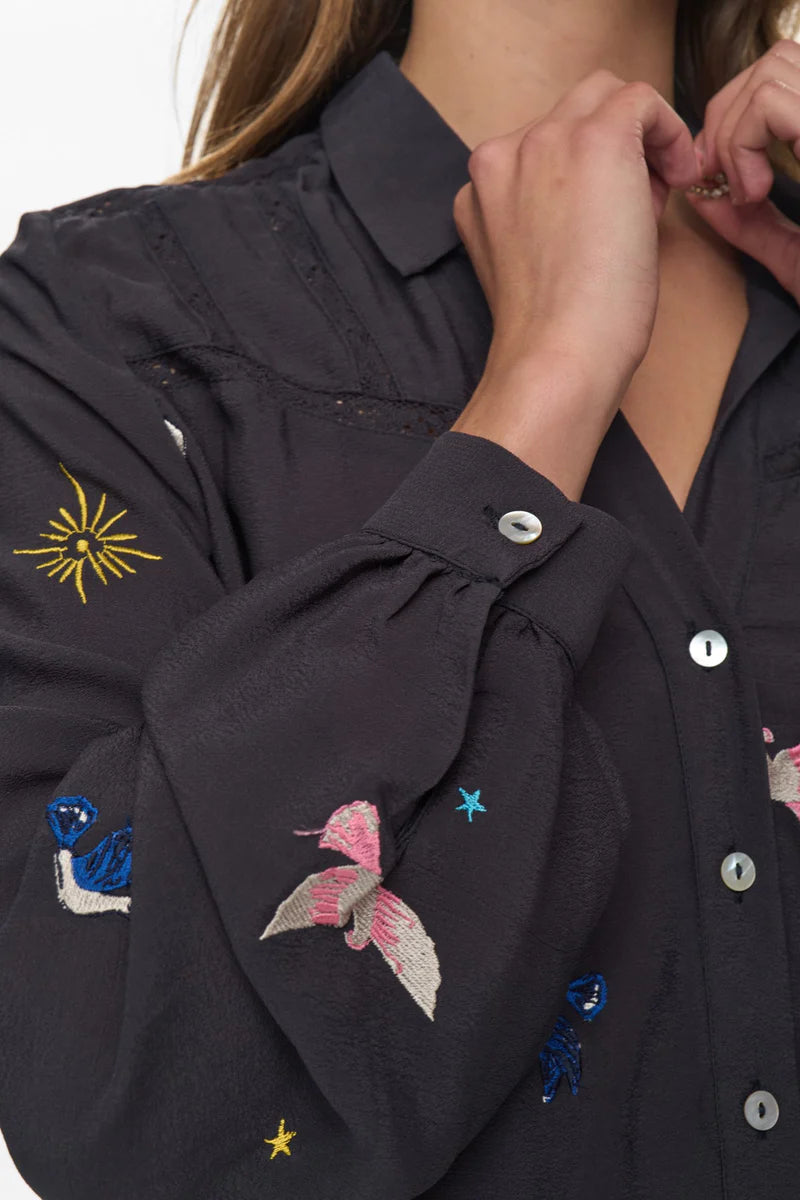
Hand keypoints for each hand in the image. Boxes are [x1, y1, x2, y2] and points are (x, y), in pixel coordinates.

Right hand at [450, 69, 701, 499]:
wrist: (556, 357)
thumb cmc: (553, 336)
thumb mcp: (535, 264)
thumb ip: (551, 216)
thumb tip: (614, 187)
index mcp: (480, 190)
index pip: (541, 149)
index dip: (585, 175)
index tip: (611, 215)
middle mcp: (501, 156)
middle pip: (570, 111)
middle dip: (611, 146)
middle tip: (640, 201)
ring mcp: (542, 142)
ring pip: (604, 96)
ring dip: (638, 136)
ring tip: (659, 191)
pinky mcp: (593, 139)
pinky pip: (642, 99)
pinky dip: (668, 131)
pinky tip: (678, 177)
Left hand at [684, 39, 799, 299]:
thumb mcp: (794, 253)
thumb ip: (749, 223)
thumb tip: (699, 190)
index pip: (782, 74)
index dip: (736, 115)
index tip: (720, 176)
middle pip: (774, 61)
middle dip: (727, 119)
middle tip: (724, 182)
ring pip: (770, 73)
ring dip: (735, 135)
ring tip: (749, 193)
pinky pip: (768, 103)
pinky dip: (742, 145)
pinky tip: (753, 192)